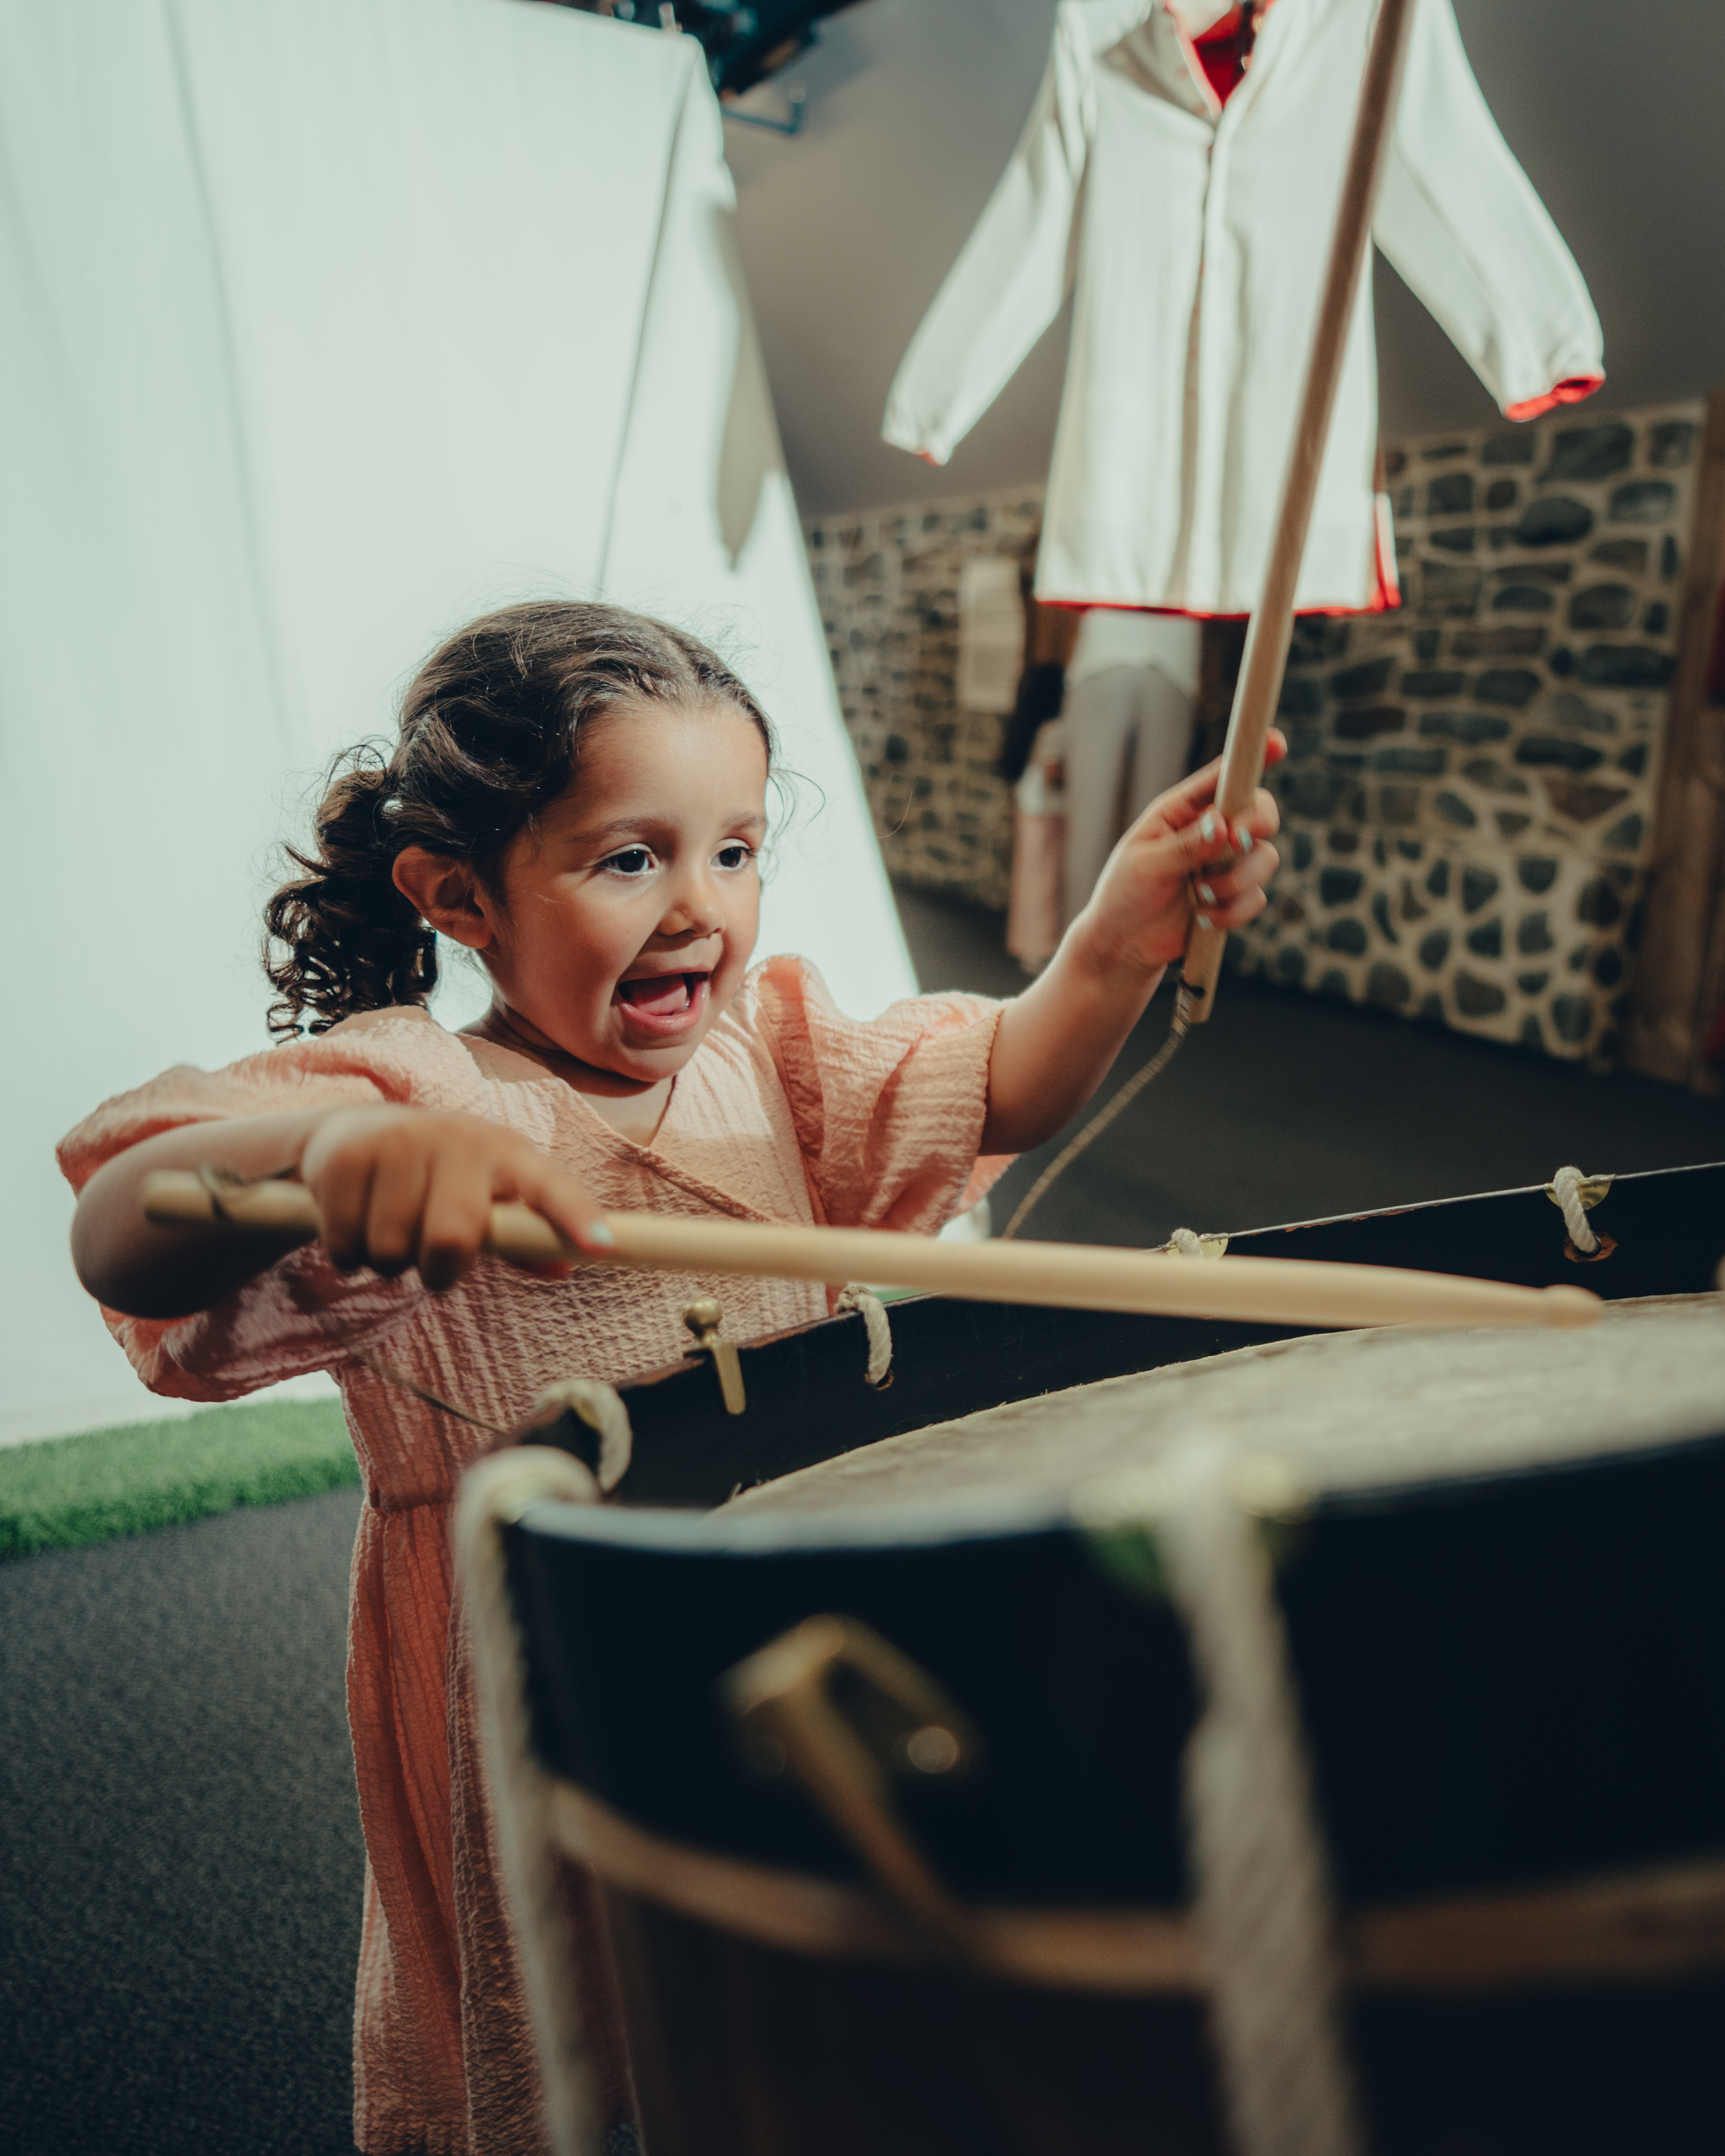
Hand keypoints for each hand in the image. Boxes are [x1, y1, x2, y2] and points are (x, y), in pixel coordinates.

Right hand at [297, 1106, 611, 1291]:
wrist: (351, 1133)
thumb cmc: (438, 1180)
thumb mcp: (485, 1199)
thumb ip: (524, 1237)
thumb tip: (566, 1267)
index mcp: (506, 1152)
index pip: (549, 1186)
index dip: (575, 1216)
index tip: (602, 1246)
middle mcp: (457, 1137)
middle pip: (451, 1238)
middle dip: (437, 1270)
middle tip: (429, 1261)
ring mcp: (398, 1140)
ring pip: (391, 1250)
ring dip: (388, 1263)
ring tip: (390, 1232)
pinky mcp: (345, 1155)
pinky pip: (347, 1244)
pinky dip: (348, 1255)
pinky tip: (355, 1224)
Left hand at [1076, 733, 1284, 975]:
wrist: (1125, 944)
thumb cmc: (1125, 894)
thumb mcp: (1145, 865)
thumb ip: (1185, 846)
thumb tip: (1222, 826)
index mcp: (1184, 809)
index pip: (1225, 776)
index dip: (1255, 755)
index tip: (1277, 742)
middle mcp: (1212, 830)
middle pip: (1260, 811)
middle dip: (1256, 825)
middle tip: (1236, 841)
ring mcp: (1227, 864)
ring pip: (1265, 858)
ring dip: (1236, 880)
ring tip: (1201, 896)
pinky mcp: (1235, 896)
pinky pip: (1257, 898)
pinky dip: (1233, 911)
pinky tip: (1203, 918)